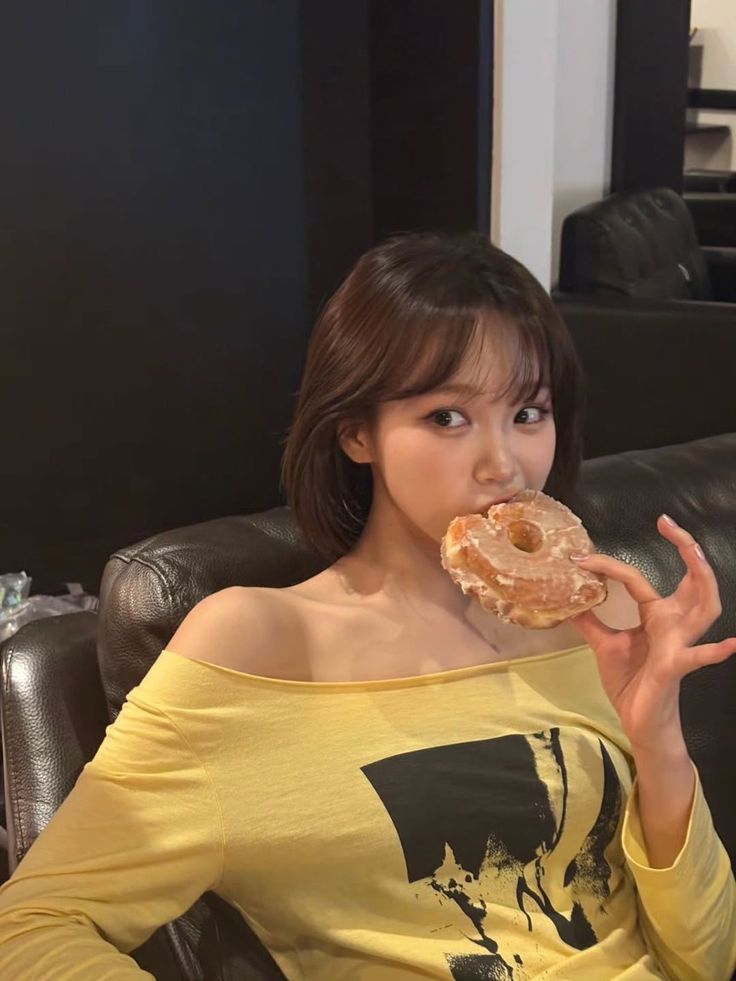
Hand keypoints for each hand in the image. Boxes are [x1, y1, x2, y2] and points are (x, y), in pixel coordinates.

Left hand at [568, 514, 735, 751]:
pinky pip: (698, 657)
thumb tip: (566, 600)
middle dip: (688, 551)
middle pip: (693, 582)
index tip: (580, 556)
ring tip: (698, 556)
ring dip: (704, 582)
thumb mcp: (603, 645)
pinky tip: (732, 644)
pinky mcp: (676, 667)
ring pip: (706, 609)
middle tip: (671, 526)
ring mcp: (679, 643)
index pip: (637, 579)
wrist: (639, 721)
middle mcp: (674, 624)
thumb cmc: (631, 682)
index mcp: (656, 615)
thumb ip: (589, 621)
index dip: (609, 565)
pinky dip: (715, 651)